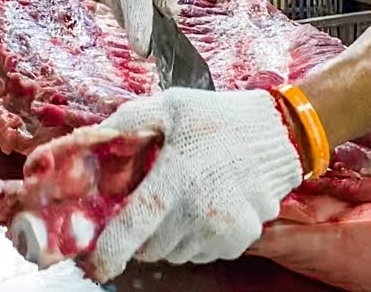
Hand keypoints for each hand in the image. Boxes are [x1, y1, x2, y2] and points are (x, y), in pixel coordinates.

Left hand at [87, 89, 302, 280]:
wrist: (279, 132)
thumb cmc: (219, 118)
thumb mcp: (170, 106)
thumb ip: (128, 122)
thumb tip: (92, 141)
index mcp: (177, 176)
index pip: (134, 227)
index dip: (109, 252)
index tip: (94, 265)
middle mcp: (201, 210)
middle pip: (151, 247)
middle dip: (141, 233)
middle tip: (150, 203)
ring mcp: (224, 229)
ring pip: (176, 252)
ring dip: (169, 235)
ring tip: (183, 198)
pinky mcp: (241, 239)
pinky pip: (202, 252)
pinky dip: (196, 237)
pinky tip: (206, 206)